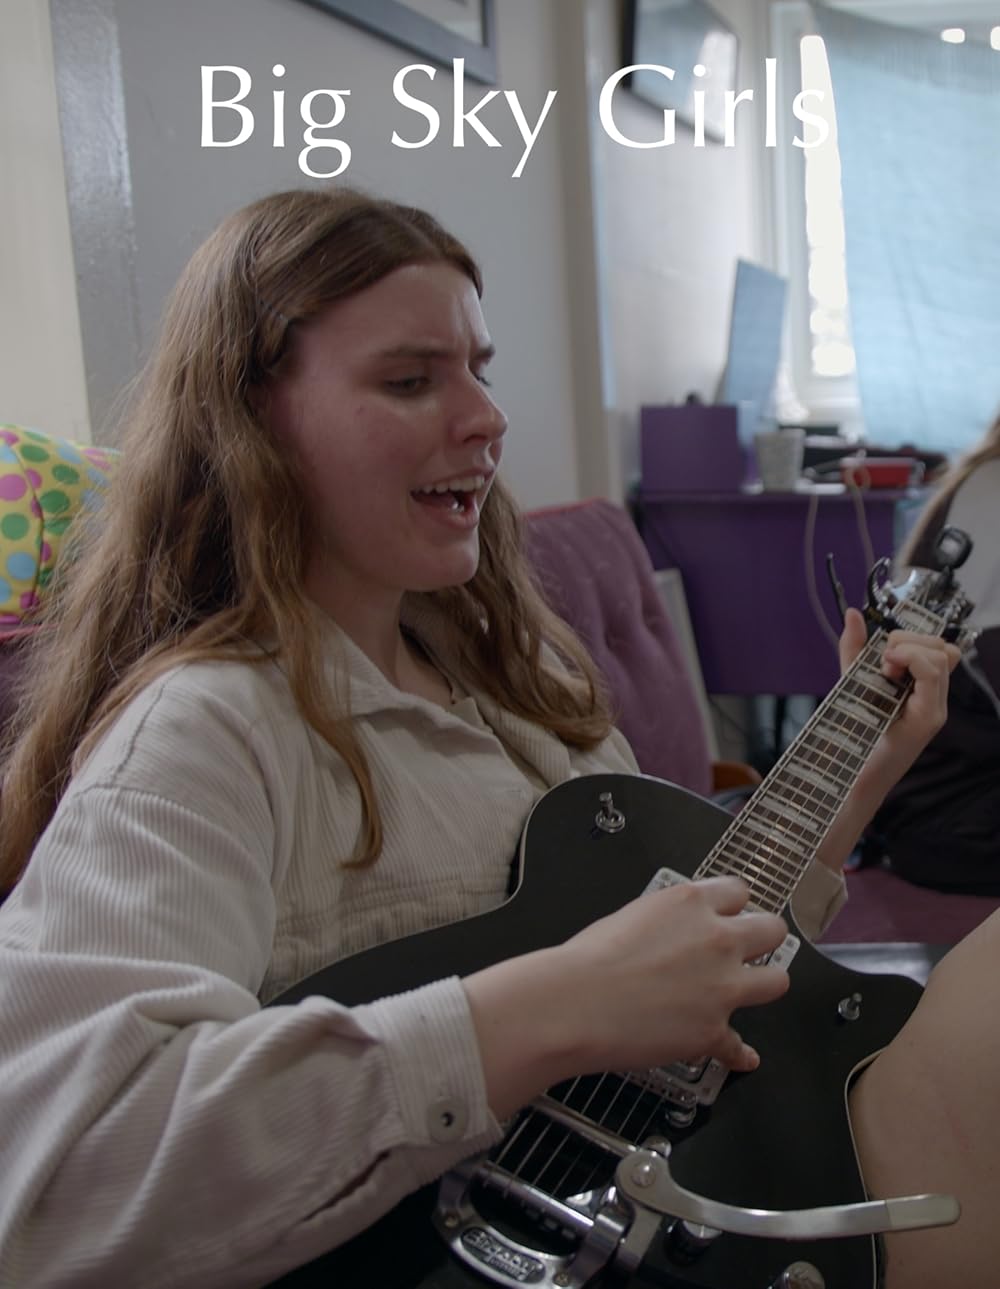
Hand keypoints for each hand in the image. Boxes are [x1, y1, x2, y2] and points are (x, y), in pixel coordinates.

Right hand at [464, 876, 788, 1119]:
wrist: (576, 1004)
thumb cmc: (589, 959)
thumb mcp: (632, 915)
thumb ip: (668, 921)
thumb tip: (675, 935)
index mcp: (691, 903)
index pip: (738, 891)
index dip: (733, 907)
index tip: (726, 917)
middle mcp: (717, 939)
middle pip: (771, 929)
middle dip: (761, 939)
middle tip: (744, 951)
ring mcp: (722, 987)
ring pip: (776, 981)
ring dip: (762, 986)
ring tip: (743, 992)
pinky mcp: (714, 1032)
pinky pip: (739, 1046)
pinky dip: (737, 1052)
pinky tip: (738, 1054)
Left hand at [838, 606, 959, 787]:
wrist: (848, 775)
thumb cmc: (853, 733)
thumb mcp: (852, 682)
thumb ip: (854, 650)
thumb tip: (853, 613)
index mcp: (921, 689)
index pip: (938, 648)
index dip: (912, 638)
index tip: (883, 652)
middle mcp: (934, 698)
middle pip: (943, 647)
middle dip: (909, 639)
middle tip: (883, 660)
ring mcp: (934, 708)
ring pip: (942, 655)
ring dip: (908, 649)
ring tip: (884, 668)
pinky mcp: (928, 718)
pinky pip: (933, 673)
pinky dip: (912, 659)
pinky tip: (889, 669)